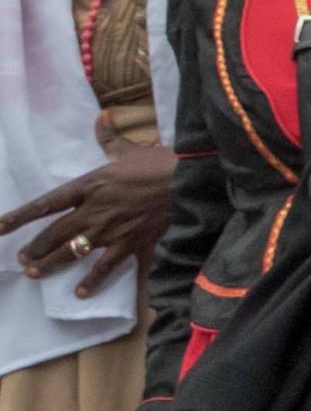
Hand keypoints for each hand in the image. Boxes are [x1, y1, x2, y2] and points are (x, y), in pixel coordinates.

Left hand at [5, 143, 176, 294]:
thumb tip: (100, 117)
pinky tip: (80, 293)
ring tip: (35, 273)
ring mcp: (111, 229)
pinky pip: (106, 266)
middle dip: (35, 247)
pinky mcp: (131, 243)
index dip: (20, 216)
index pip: (46, 204)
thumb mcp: (130, 149)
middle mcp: (93, 210)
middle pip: (55, 233)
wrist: (189, 182)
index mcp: (89, 185)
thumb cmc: (160, 164)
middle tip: (22, 258)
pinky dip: (92, 281)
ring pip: (73, 251)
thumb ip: (109, 137)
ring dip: (52, 264)